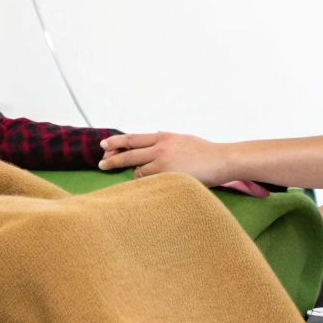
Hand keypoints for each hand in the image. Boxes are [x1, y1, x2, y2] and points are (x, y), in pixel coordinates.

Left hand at [97, 132, 233, 185]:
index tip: (104, 145)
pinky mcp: (169, 177)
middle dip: (112, 159)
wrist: (222, 160)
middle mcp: (160, 148)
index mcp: (163, 137)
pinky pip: (150, 183)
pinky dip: (147, 184)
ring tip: (142, 179)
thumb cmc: (204, 152)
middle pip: (129, 153)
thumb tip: (154, 135)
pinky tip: (150, 188)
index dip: (116, 142)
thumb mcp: (182, 139)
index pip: (133, 138)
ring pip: (138, 171)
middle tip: (101, 163)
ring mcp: (164, 163)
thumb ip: (166, 139)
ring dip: (136, 175)